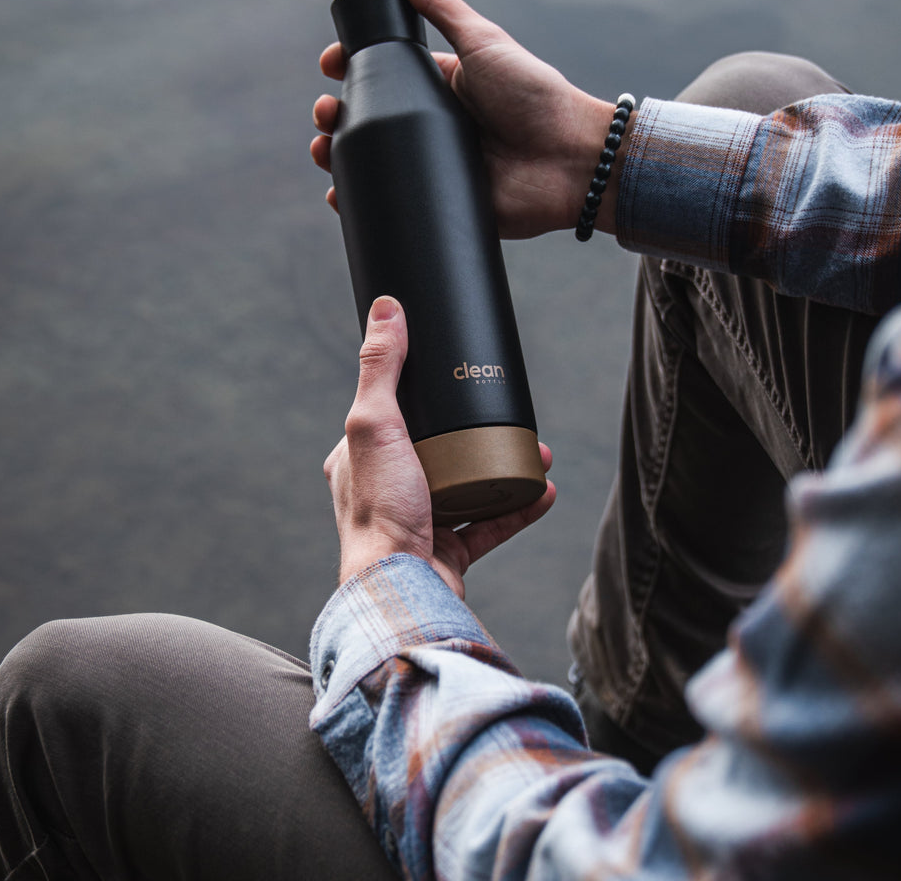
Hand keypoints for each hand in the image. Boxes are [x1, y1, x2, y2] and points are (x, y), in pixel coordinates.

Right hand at [311, 0, 630, 238]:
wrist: (570, 159)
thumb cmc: (535, 95)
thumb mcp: (483, 43)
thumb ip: (443, 7)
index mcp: (442, 87)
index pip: (384, 77)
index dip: (351, 72)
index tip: (329, 67)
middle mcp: (436, 127)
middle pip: (372, 121)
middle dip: (336, 118)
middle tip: (325, 117)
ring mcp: (438, 167)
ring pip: (378, 164)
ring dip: (340, 160)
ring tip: (325, 154)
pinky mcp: (444, 203)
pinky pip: (398, 204)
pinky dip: (363, 205)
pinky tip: (340, 201)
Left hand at [324, 296, 555, 598]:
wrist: (402, 592)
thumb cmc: (381, 513)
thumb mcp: (375, 424)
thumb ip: (381, 366)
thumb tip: (385, 308)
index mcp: (359, 461)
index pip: (390, 416)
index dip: (424, 399)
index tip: (457, 382)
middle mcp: (386, 491)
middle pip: (437, 451)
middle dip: (479, 434)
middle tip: (509, 416)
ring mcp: (418, 523)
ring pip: (468, 486)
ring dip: (505, 469)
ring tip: (537, 451)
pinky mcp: (447, 551)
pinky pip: (489, 523)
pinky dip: (517, 507)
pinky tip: (542, 490)